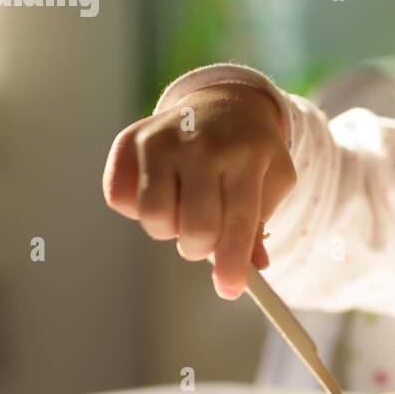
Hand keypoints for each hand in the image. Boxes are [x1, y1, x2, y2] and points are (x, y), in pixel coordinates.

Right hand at [102, 82, 295, 298]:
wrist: (224, 102)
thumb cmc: (251, 151)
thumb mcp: (273, 180)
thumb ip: (261, 224)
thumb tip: (253, 267)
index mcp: (246, 154)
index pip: (238, 221)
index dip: (232, 263)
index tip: (229, 291)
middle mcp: (201, 144)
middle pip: (194, 228)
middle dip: (201, 247)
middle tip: (206, 237)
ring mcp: (161, 138)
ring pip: (153, 218)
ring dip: (169, 228)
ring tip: (184, 207)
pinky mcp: (129, 140)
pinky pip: (121, 199)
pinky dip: (137, 207)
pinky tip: (161, 189)